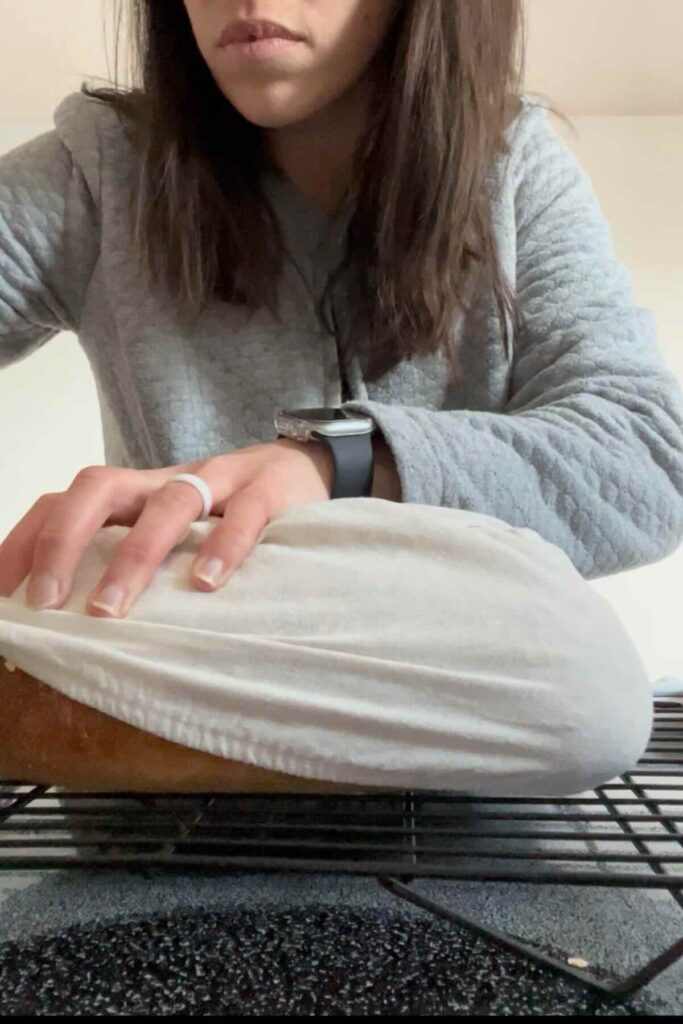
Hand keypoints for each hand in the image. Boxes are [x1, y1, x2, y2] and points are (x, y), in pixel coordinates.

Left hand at [0, 438, 333, 619]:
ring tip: (109, 611)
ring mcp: (219, 480)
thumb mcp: (169, 530)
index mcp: (134, 493)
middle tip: (44, 604)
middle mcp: (164, 480)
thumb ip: (130, 558)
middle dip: (62, 542)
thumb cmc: (224, 512)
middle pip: (99, 487)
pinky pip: (243, 514)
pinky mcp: (269, 491)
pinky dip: (222, 545)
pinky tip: (206, 585)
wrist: (302, 465)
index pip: (61, 501)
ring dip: (132, 557)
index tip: (0, 595)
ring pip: (167, 504)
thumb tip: (79, 626)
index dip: (24, 542)